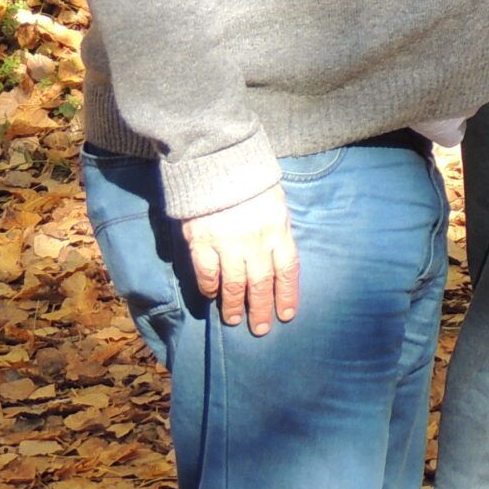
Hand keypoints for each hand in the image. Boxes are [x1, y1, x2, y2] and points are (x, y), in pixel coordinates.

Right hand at [184, 184, 298, 335]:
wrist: (218, 159)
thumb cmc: (251, 180)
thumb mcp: (276, 201)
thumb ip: (278, 229)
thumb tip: (279, 258)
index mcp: (278, 229)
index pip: (287, 270)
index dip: (287, 294)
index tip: (286, 314)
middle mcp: (256, 241)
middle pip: (261, 283)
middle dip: (261, 309)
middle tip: (260, 328)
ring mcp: (227, 242)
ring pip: (234, 284)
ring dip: (234, 305)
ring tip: (234, 320)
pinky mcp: (201, 241)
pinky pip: (206, 273)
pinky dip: (209, 288)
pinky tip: (211, 296)